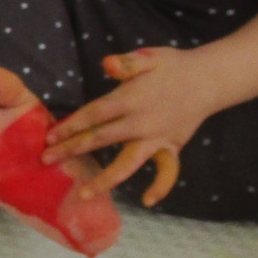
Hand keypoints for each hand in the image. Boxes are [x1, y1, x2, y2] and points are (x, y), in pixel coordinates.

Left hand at [43, 49, 210, 205]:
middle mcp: (142, 122)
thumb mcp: (150, 57)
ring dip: (105, 179)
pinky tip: (147, 200)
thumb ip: (127, 63)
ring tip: (84, 194)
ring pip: (128, 163)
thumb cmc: (173, 66)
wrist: (209, 80)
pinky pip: (167, 171)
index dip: (72, 125)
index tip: (50, 136)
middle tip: (47, 160)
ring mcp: (157, 138)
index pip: (95, 114)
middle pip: (102, 138)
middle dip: (73, 149)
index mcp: (132, 99)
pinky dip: (160, 186)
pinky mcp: (172, 147)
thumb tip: (107, 64)